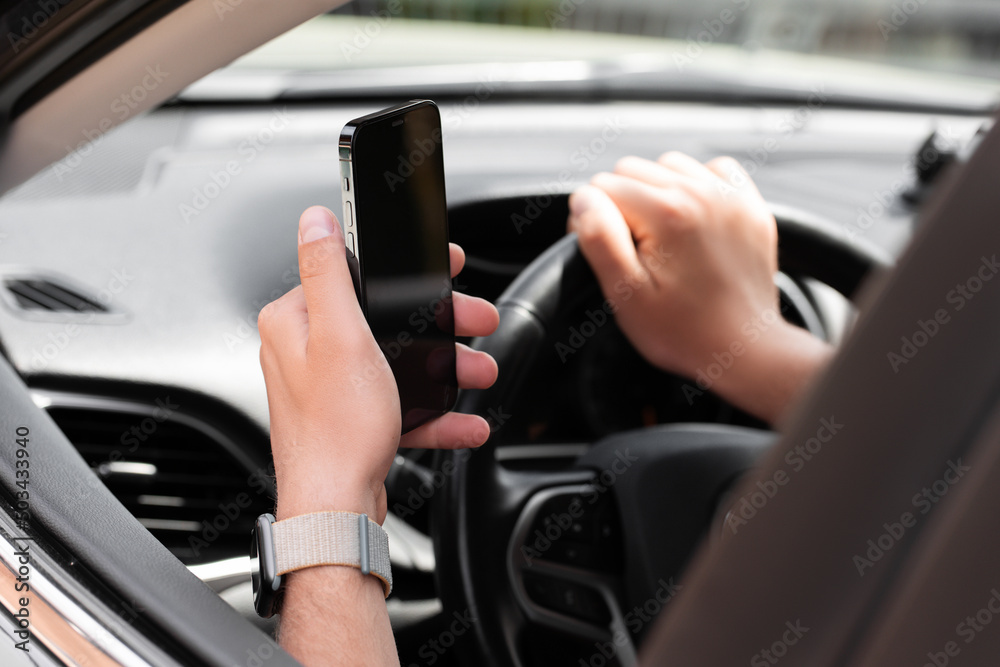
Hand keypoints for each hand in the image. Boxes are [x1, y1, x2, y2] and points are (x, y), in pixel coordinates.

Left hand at [258, 206, 498, 523]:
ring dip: (443, 367)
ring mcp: (330, 388)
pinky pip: (399, 402)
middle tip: (475, 320)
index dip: (401, 270)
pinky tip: (463, 419)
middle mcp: (307, 352)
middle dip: (437, 323)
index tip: (442, 267)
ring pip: (397, 361)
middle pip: (383, 319)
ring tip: (479, 370)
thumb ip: (328, 273)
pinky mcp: (351, 419)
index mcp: (296, 323)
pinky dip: (432, 410)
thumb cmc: (336, 432)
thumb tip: (314, 220)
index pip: (351, 274)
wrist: (337, 510)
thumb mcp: (341, 337)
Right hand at [569, 152, 830, 422]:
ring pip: (669, 165)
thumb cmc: (685, 332)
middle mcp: (702, 194)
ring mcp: (730, 197)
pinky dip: (696, 185)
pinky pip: (712, 170)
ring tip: (662, 237)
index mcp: (668, 214)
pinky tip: (691, 219)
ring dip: (656, 192)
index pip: (601, 187)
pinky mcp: (749, 206)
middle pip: (632, 170)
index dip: (593, 219)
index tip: (607, 252)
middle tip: (633, 250)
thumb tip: (583, 199)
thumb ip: (599, 239)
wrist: (746, 350)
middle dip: (622, 204)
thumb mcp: (626, 295)